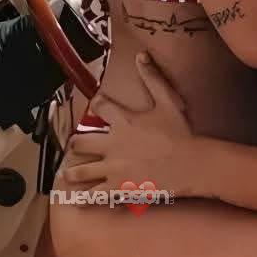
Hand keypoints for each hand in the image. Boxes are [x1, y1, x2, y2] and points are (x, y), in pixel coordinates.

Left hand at [63, 52, 192, 194]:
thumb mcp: (167, 101)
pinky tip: (81, 200)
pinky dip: (86, 198)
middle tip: (74, 146)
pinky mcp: (118, 188)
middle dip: (75, 144)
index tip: (95, 105)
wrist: (189, 163)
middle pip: (80, 143)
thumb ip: (152, 78)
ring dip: (72, 173)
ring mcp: (113, 169)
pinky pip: (95, 195)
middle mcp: (112, 144)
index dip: (96, 104)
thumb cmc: (179, 132)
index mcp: (123, 121)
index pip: (100, 107)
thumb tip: (141, 56)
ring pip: (81, 172)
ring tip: (68, 175)